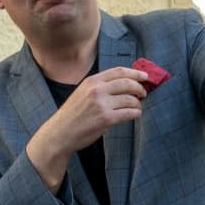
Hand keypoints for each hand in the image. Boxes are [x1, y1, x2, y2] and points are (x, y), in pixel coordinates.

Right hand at [26, 66, 147, 191]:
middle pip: (128, 83)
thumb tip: (126, 82)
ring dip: (138, 103)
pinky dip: (136, 113)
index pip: (119, 71)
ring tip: (137, 106)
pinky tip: (135, 114)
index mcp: (91, 81)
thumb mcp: (82, 93)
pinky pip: (130, 113)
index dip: (135, 73)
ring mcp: (101, 104)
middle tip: (144, 93)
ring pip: (131, 99)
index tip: (145, 76)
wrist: (60, 133)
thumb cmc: (73, 115)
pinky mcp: (106, 119)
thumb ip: (100, 86)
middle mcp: (97, 90)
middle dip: (140, 88)